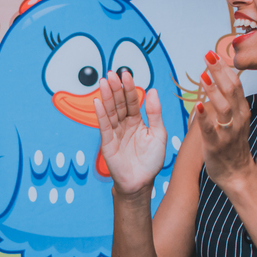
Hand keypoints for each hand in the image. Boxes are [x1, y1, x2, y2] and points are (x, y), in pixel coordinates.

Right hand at [94, 69, 165, 198]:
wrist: (141, 182)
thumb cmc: (151, 161)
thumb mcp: (159, 134)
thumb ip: (155, 113)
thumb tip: (152, 91)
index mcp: (137, 121)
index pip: (132, 101)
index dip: (129, 88)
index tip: (126, 74)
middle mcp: (124, 124)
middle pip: (119, 103)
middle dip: (115, 88)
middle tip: (111, 74)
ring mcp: (115, 132)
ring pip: (110, 111)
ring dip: (106, 96)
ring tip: (103, 82)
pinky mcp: (107, 142)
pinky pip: (104, 126)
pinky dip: (100, 114)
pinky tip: (97, 102)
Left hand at [197, 51, 253, 191]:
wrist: (238, 175)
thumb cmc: (233, 146)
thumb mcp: (235, 120)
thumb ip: (229, 102)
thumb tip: (219, 80)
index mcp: (241, 111)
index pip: (235, 84)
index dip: (224, 68)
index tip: (213, 53)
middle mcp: (237, 119)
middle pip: (231, 90)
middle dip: (219, 72)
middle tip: (208, 56)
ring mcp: (228, 132)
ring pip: (223, 107)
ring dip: (213, 90)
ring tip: (203, 75)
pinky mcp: (217, 145)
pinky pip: (210, 129)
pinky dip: (204, 117)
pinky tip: (197, 105)